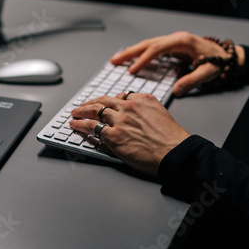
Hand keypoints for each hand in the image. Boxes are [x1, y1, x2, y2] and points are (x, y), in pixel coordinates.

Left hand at [68, 93, 189, 176]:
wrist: (174, 152)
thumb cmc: (171, 139)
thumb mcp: (160, 114)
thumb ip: (146, 110)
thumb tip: (135, 115)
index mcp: (142, 100)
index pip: (120, 96)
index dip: (109, 100)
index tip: (103, 103)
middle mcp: (129, 107)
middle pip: (104, 100)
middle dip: (90, 102)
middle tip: (83, 106)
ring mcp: (120, 120)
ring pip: (94, 111)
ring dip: (81, 111)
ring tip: (74, 113)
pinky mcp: (113, 136)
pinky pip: (91, 127)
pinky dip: (80, 125)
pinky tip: (75, 125)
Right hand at [111, 31, 245, 95]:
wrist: (227, 56)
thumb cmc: (219, 62)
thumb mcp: (208, 72)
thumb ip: (192, 80)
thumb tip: (176, 91)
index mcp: (182, 41)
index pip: (157, 49)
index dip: (143, 59)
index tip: (132, 70)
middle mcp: (175, 38)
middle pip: (148, 44)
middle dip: (130, 52)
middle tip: (114, 61)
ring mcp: (173, 41)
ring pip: (148, 44)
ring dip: (132, 52)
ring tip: (117, 60)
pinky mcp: (173, 46)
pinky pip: (153, 49)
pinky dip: (141, 54)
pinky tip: (132, 60)